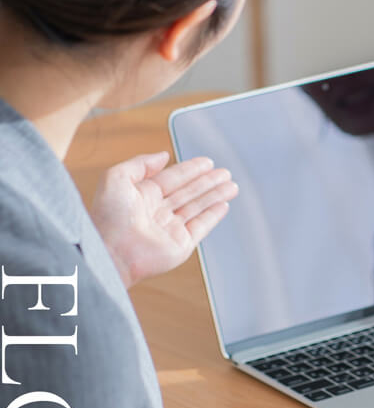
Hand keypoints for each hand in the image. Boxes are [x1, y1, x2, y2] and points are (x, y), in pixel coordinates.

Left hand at [91, 152, 237, 286]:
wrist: (112, 252)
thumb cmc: (107, 218)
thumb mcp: (116, 178)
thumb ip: (140, 163)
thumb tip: (163, 155)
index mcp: (143, 196)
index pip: (173, 178)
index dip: (190, 169)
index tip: (206, 162)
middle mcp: (158, 211)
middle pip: (189, 192)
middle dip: (208, 181)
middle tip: (225, 172)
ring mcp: (171, 228)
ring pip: (199, 207)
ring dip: (216, 195)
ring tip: (232, 185)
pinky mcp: (181, 244)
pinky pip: (202, 226)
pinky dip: (214, 216)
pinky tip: (224, 205)